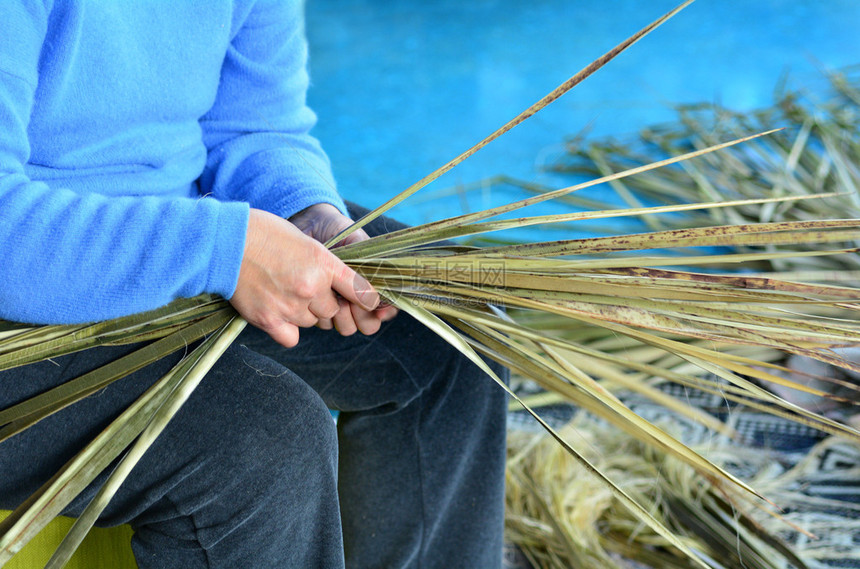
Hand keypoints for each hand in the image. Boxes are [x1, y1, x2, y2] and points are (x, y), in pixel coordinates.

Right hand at [230, 208, 380, 347]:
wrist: (224, 240)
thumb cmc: (264, 233)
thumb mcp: (305, 241)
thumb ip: (324, 266)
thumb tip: (338, 287)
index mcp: (324, 263)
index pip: (361, 291)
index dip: (367, 299)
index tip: (368, 302)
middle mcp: (311, 287)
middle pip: (332, 310)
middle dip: (323, 301)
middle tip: (302, 286)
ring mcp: (290, 306)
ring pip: (312, 322)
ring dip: (304, 312)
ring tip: (282, 291)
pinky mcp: (269, 320)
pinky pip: (292, 338)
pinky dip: (288, 329)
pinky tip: (277, 312)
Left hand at [289, 203, 397, 333]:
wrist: (308, 227)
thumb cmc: (337, 232)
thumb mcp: (358, 242)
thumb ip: (372, 263)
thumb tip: (382, 291)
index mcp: (373, 284)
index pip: (388, 308)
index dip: (385, 312)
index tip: (378, 311)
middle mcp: (358, 299)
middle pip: (369, 325)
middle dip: (362, 317)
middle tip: (349, 300)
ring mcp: (338, 305)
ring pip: (347, 328)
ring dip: (341, 315)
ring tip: (332, 294)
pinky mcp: (317, 307)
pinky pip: (324, 323)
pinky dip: (321, 312)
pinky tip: (317, 294)